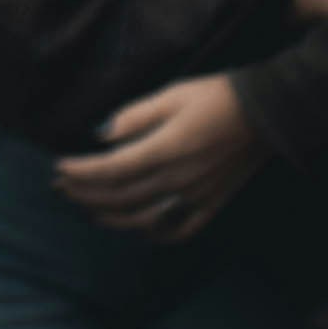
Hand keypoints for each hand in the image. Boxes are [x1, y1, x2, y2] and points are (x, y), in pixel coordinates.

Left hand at [56, 72, 264, 237]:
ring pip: (143, 218)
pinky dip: (155, 234)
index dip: (81, 172)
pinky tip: (141, 231)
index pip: (110, 169)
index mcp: (164, 150)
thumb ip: (135, 116)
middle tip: (63, 187)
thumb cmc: (217, 97)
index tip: (59, 168)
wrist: (267, 113)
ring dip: (111, 217)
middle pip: (119, 196)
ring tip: (90, 210)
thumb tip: (102, 135)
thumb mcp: (172, 94)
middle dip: (85, 193)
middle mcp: (176, 180)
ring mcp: (194, 197)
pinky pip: (179, 229)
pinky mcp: (211, 205)